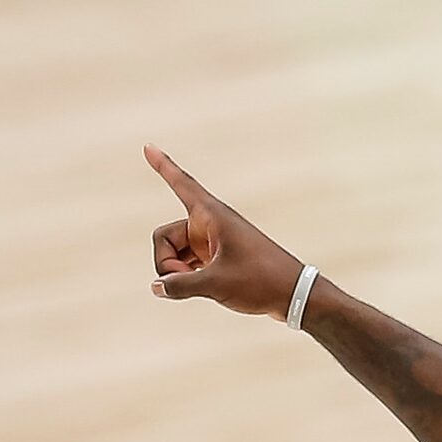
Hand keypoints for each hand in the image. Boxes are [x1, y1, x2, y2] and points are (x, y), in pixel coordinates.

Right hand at [145, 144, 303, 318]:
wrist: (294, 296)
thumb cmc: (261, 281)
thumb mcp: (217, 284)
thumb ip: (181, 285)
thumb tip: (157, 287)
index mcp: (210, 215)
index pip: (181, 184)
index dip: (162, 166)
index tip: (148, 146)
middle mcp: (208, 225)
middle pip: (164, 238)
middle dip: (166, 261)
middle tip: (181, 280)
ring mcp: (212, 244)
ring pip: (174, 255)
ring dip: (177, 274)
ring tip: (198, 288)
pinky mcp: (217, 261)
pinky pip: (187, 266)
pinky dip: (187, 279)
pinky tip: (195, 289)